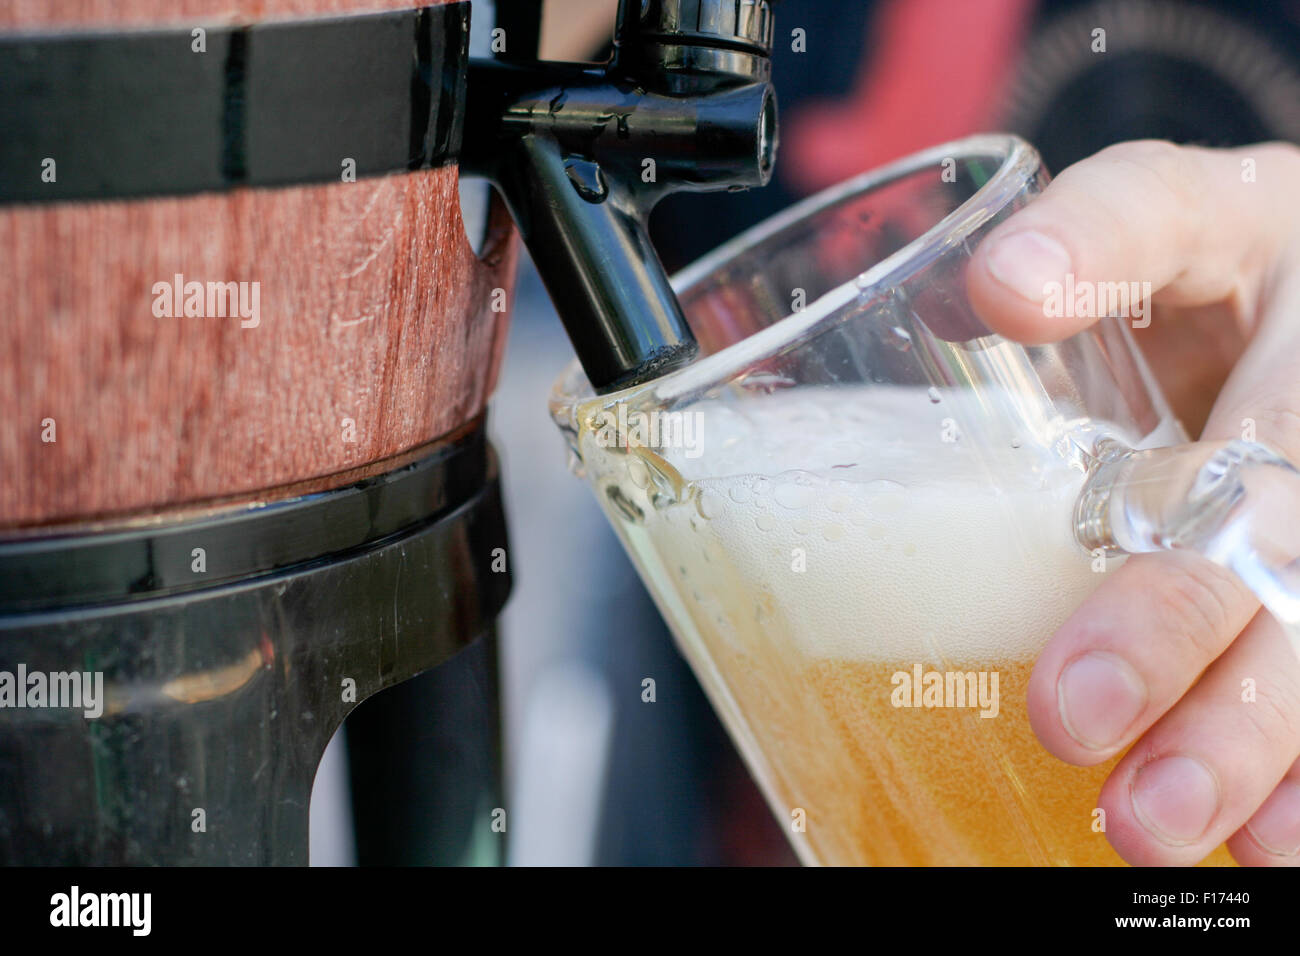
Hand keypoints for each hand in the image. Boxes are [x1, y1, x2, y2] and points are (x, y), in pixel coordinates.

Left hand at [967, 140, 1299, 865]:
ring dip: (1255, 727)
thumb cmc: (1216, 284)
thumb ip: (1094, 250)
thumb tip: (995, 290)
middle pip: (1277, 495)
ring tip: (1163, 822)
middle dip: (1179, 612)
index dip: (1096, 252)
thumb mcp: (1161, 238)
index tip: (1007, 298)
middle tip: (1076, 711)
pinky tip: (1263, 843)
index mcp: (1256, 242)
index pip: (1168, 215)